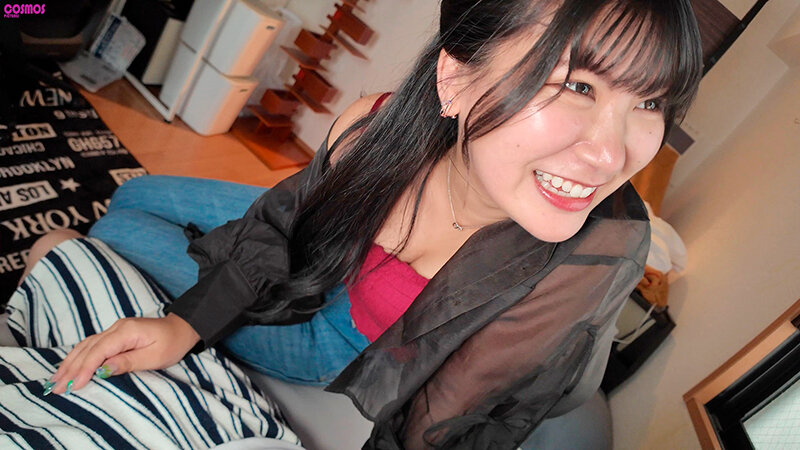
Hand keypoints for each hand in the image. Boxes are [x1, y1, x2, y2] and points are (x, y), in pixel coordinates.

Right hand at [47, 313, 200, 394]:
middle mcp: (116, 327)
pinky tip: (68, 366)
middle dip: (70, 369)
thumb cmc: (172, 343)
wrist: (181, 328)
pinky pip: (91, 345)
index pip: (99, 351)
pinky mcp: (115, 334)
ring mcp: (114, 329)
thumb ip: (128, 362)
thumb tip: (103, 369)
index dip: (84, 369)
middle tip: (55, 388)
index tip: (73, 385)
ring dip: (70, 363)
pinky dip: (78, 356)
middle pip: (87, 348)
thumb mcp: (154, 356)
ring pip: (86, 346)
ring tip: (55, 380)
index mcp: (126, 331)